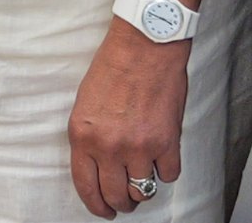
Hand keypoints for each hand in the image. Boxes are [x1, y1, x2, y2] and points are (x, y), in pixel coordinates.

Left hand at [68, 19, 191, 216]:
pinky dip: (166, 172)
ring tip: (144, 178)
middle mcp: (109, 147)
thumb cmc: (114, 68)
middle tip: (126, 201)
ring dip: (144, 188)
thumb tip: (98, 167)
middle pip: (116, 196)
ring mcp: (139, 147)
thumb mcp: (84, 104)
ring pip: (143, 191)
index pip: (86, 187)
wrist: (144, 46)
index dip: (96, 205)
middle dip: (121, 204)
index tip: (103, 210)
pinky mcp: (166, 142)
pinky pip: (168, 176)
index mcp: (83, 136)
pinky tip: (162, 160)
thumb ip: (89, 138)